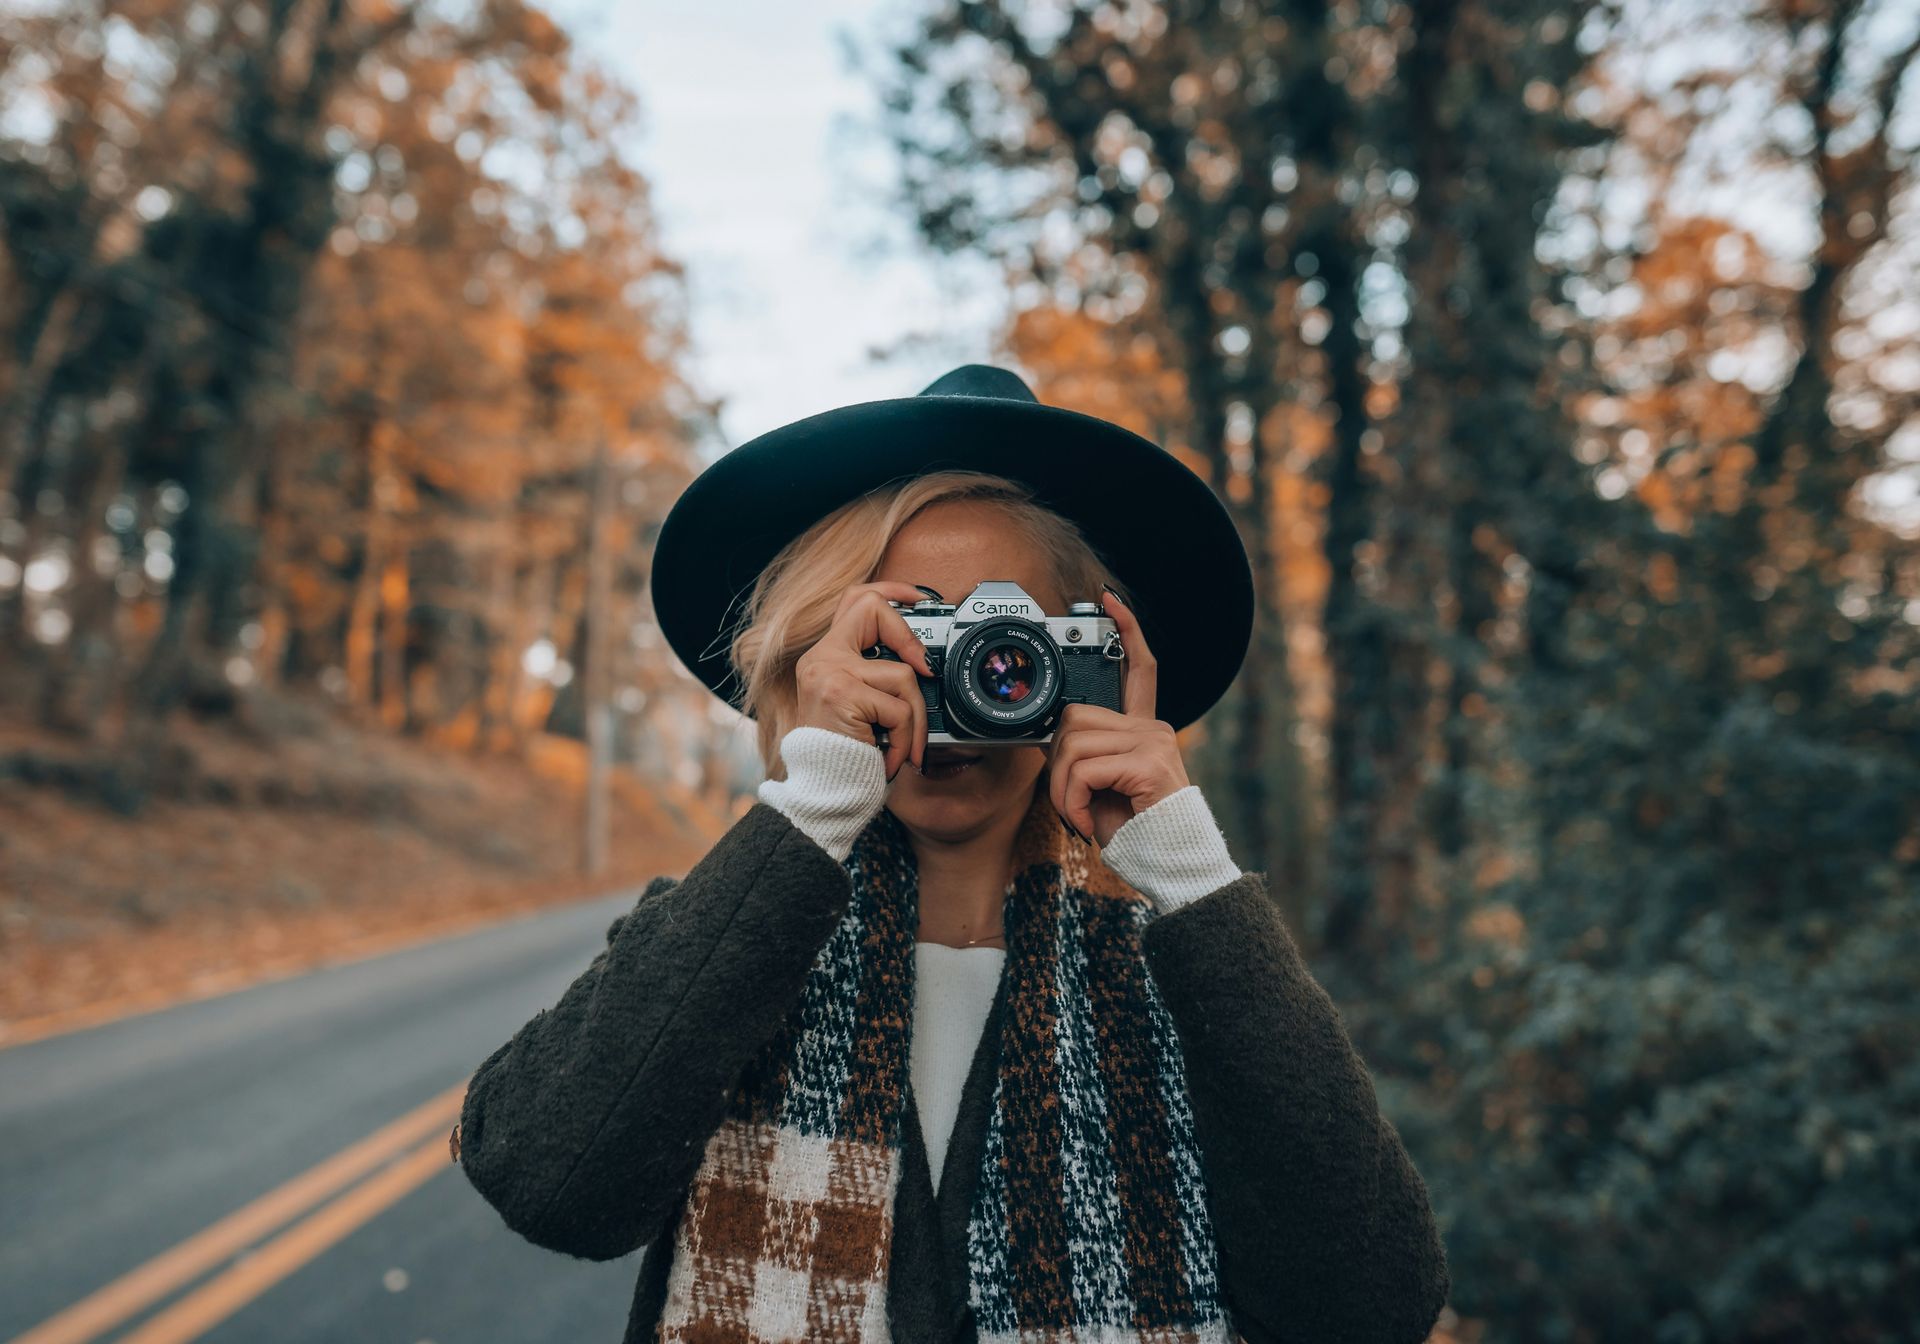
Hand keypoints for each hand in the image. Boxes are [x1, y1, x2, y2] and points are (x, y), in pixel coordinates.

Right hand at [793, 580, 933, 780]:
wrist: (823, 793)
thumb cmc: (844, 756)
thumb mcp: (858, 708)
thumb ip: (874, 677)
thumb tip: (922, 662)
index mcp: (824, 657)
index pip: (854, 599)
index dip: (891, 591)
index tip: (919, 598)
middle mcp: (821, 658)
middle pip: (872, 609)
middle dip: (908, 636)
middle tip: (924, 670)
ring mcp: (830, 673)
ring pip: (902, 675)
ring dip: (914, 720)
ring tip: (904, 747)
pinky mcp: (843, 695)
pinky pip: (899, 709)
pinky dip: (906, 740)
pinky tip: (894, 758)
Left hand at [1047, 585, 1189, 847]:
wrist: (1167, 864)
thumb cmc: (1134, 829)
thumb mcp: (1100, 784)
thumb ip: (1085, 753)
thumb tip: (1052, 736)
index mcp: (1143, 729)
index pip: (1139, 666)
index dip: (1125, 629)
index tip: (1108, 598)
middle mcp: (1153, 728)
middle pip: (1076, 717)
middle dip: (1055, 763)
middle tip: (1068, 799)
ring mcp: (1153, 743)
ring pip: (1072, 746)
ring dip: (1061, 790)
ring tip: (1079, 814)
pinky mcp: (1148, 764)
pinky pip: (1083, 770)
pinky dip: (1072, 802)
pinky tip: (1087, 822)